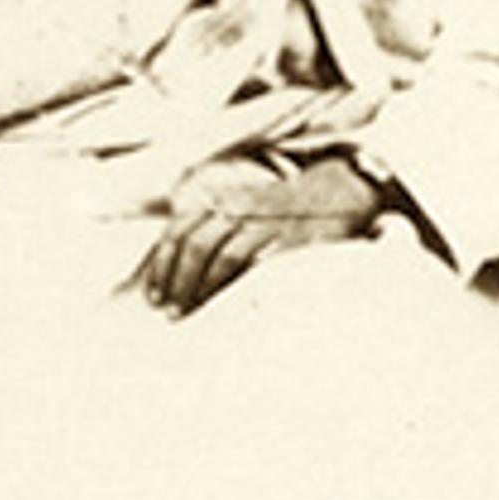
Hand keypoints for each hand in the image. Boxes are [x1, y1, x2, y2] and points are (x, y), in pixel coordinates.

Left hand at [141, 153, 383, 316]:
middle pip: (187, 240)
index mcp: (222, 195)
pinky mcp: (277, 229)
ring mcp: (255, 213)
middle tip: (160, 307)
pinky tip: (209, 299)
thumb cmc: (295, 207)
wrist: (346, 187)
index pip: (178, 227)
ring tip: (178, 311)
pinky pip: (238, 255)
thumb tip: (192, 269)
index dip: (161, 262)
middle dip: (170, 277)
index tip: (152, 291)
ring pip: (207, 249)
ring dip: (188, 284)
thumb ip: (225, 232)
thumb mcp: (253, 212)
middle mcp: (233, 200)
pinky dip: (218, 280)